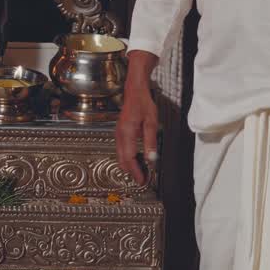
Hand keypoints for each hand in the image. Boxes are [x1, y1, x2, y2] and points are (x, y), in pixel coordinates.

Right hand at [116, 50, 159, 185]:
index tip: (142, 180)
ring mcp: (118, 133)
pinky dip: (127, 157)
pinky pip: (121, 149)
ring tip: (141, 171)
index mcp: (127, 133)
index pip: (129, 158)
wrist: (134, 89)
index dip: (135, 171)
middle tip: (142, 179)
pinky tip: (136, 159)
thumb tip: (151, 159)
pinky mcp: (120, 132)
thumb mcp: (151, 123)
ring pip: (120, 155)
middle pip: (122, 159)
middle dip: (131, 171)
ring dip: (129, 165)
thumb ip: (150, 142)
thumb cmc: (143, 103)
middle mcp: (119, 135)